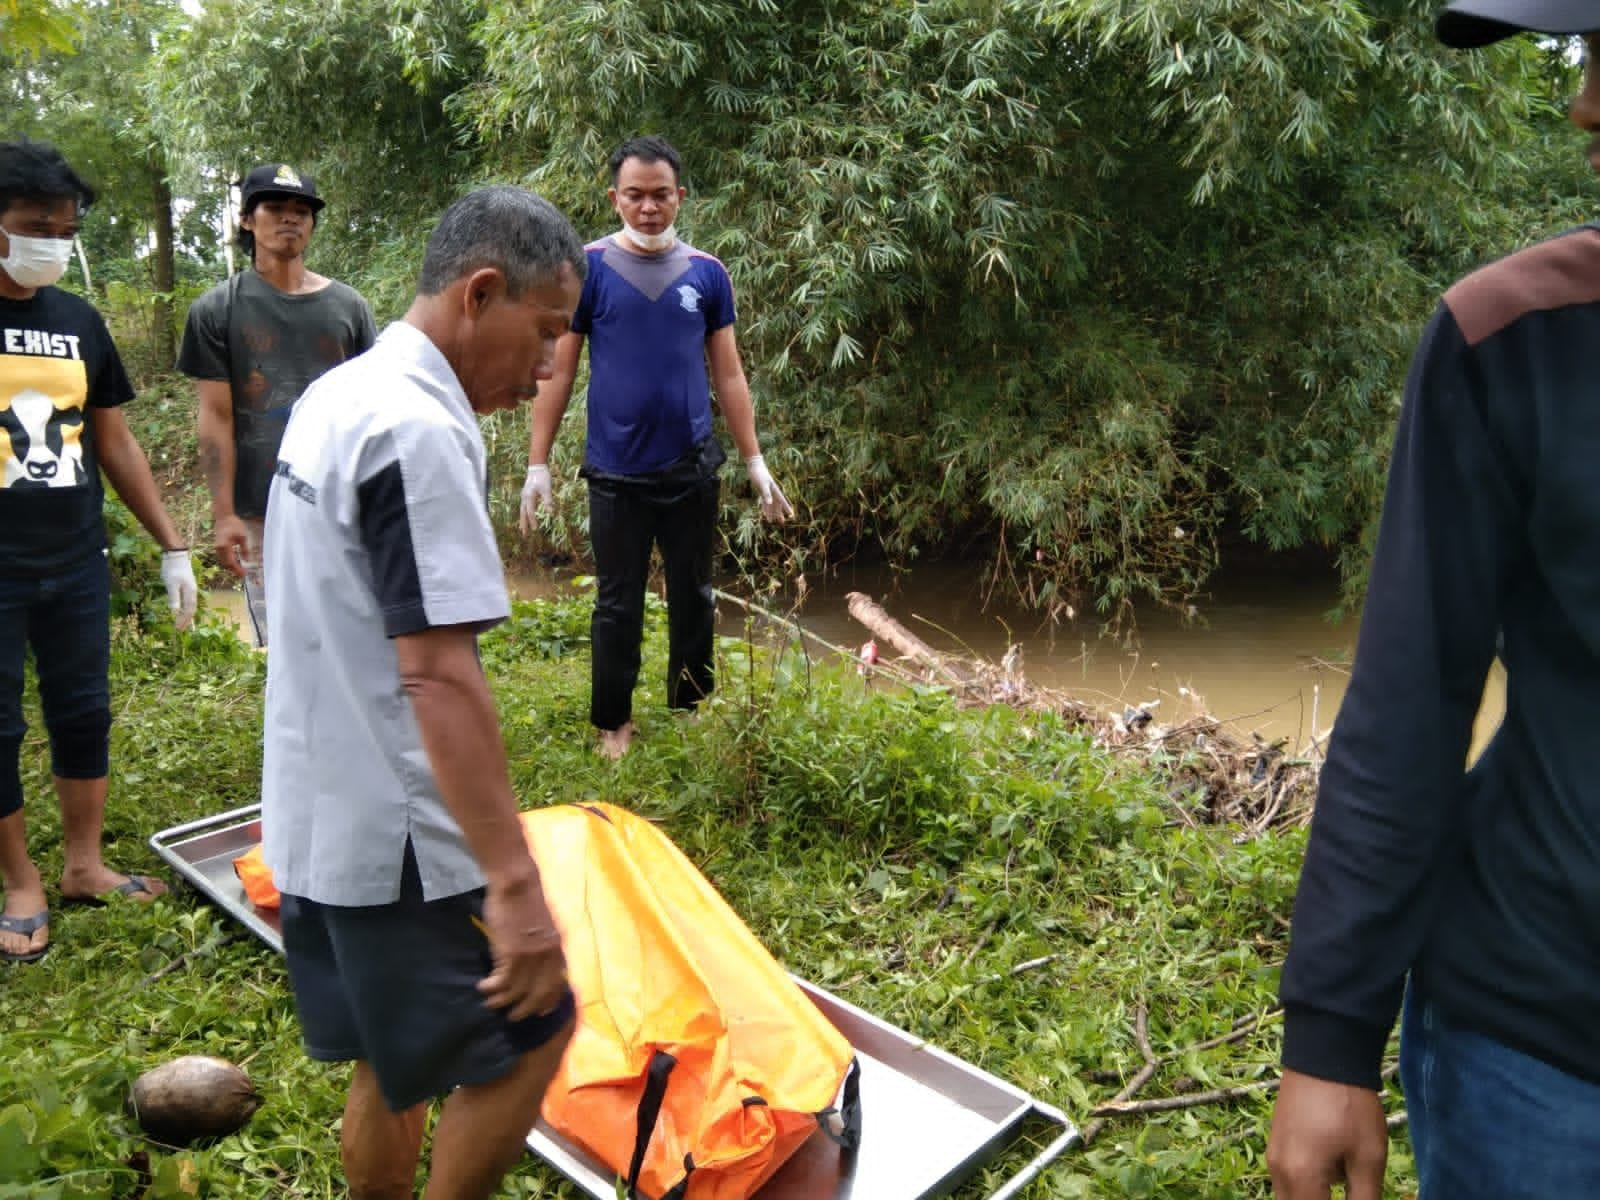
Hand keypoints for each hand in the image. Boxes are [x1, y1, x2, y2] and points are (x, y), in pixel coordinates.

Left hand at [160, 550, 197, 632]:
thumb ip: (174, 598)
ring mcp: (190, 588)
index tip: (177, 628)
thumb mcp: (171, 584)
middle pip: (191, 609)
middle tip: (180, 629)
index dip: (183, 620)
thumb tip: (174, 612)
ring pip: (190, 605)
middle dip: (186, 620)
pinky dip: (184, 608)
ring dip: (186, 615)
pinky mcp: (186, 585)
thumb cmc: (173, 569)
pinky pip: (187, 600)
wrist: (176, 555)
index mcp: (190, 592)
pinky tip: (180, 609)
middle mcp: (192, 591)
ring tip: (181, 622)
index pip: (188, 610)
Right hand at [213, 513, 248, 578]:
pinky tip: (236, 564)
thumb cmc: (234, 525)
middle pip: (226, 563)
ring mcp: (217, 548)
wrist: (223, 517)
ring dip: (231, 567)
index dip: (237, 569)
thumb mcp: (243, 537)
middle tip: (243, 574)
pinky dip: (229, 562)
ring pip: (223, 561)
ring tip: (240, 571)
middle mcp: (218, 548)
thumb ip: (244, 549)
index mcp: (224, 546)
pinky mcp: (218, 547)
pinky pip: (223, 557)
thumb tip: (247, 561)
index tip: (244, 574)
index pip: (231, 561)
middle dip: (234, 570)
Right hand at [476, 875, 568, 1021]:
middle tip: (512, 1016)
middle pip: (539, 995)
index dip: (548, 1002)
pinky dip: (491, 989)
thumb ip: (545, 945)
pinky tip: (483, 987)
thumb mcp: (546, 925)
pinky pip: (501, 983)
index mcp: (558, 949)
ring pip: (517, 992)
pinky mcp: (511, 954)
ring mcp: (530, 957)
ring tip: (491, 1003)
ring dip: (502, 1002)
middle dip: (525, 1009)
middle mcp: (548, 957)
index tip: (539, 1012)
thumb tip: (539, 965)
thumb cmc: (528, 899)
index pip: (557, 985)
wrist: (517, 882)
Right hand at [519, 463, 553, 534]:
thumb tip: (551, 513)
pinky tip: (526, 516)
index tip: (535, 529)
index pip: (530, 511)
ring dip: (523, 519)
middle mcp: (524, 497)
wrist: (537, 466)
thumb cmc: (543, 477)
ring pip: (522, 510)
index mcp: (529, 496)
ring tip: (523, 528)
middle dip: (524, 523)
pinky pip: (524, 506)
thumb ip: (548, 501)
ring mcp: (524, 495)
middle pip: (523, 513)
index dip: (532, 520)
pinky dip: (524, 513)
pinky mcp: (526, 494)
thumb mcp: (547, 488)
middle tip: (524, 534)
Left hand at [745, 454, 793, 521]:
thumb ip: (766, 494)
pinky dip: (765, 508)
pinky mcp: (762, 491)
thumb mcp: (762, 484)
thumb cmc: (759, 474)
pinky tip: (765, 514)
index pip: (782, 501)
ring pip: (771, 505)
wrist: (754, 466)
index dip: (786, 508)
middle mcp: (772, 492)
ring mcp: (767, 492)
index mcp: (775, 490)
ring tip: (772, 521)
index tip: (791, 515)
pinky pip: (764, 502)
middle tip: (781, 523)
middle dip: (779, 513)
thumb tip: (770, 503)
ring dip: (772, 512)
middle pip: (777, 505)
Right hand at [1267, 1069, 1387, 1199]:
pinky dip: (1307, 1187)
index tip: (1357, 1197)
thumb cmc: (1350, 1106)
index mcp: (1301, 1178)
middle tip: (1351, 1191)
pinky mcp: (1276, 1142)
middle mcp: (1278, 1171)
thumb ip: (1364, 1199)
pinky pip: (1288, 1180)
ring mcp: (1274, 1156)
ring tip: (1345, 1177)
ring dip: (1313, 1198)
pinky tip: (1334, 1166)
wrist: (1324, 1053)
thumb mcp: (1368, 1158)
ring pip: (1290, 1197)